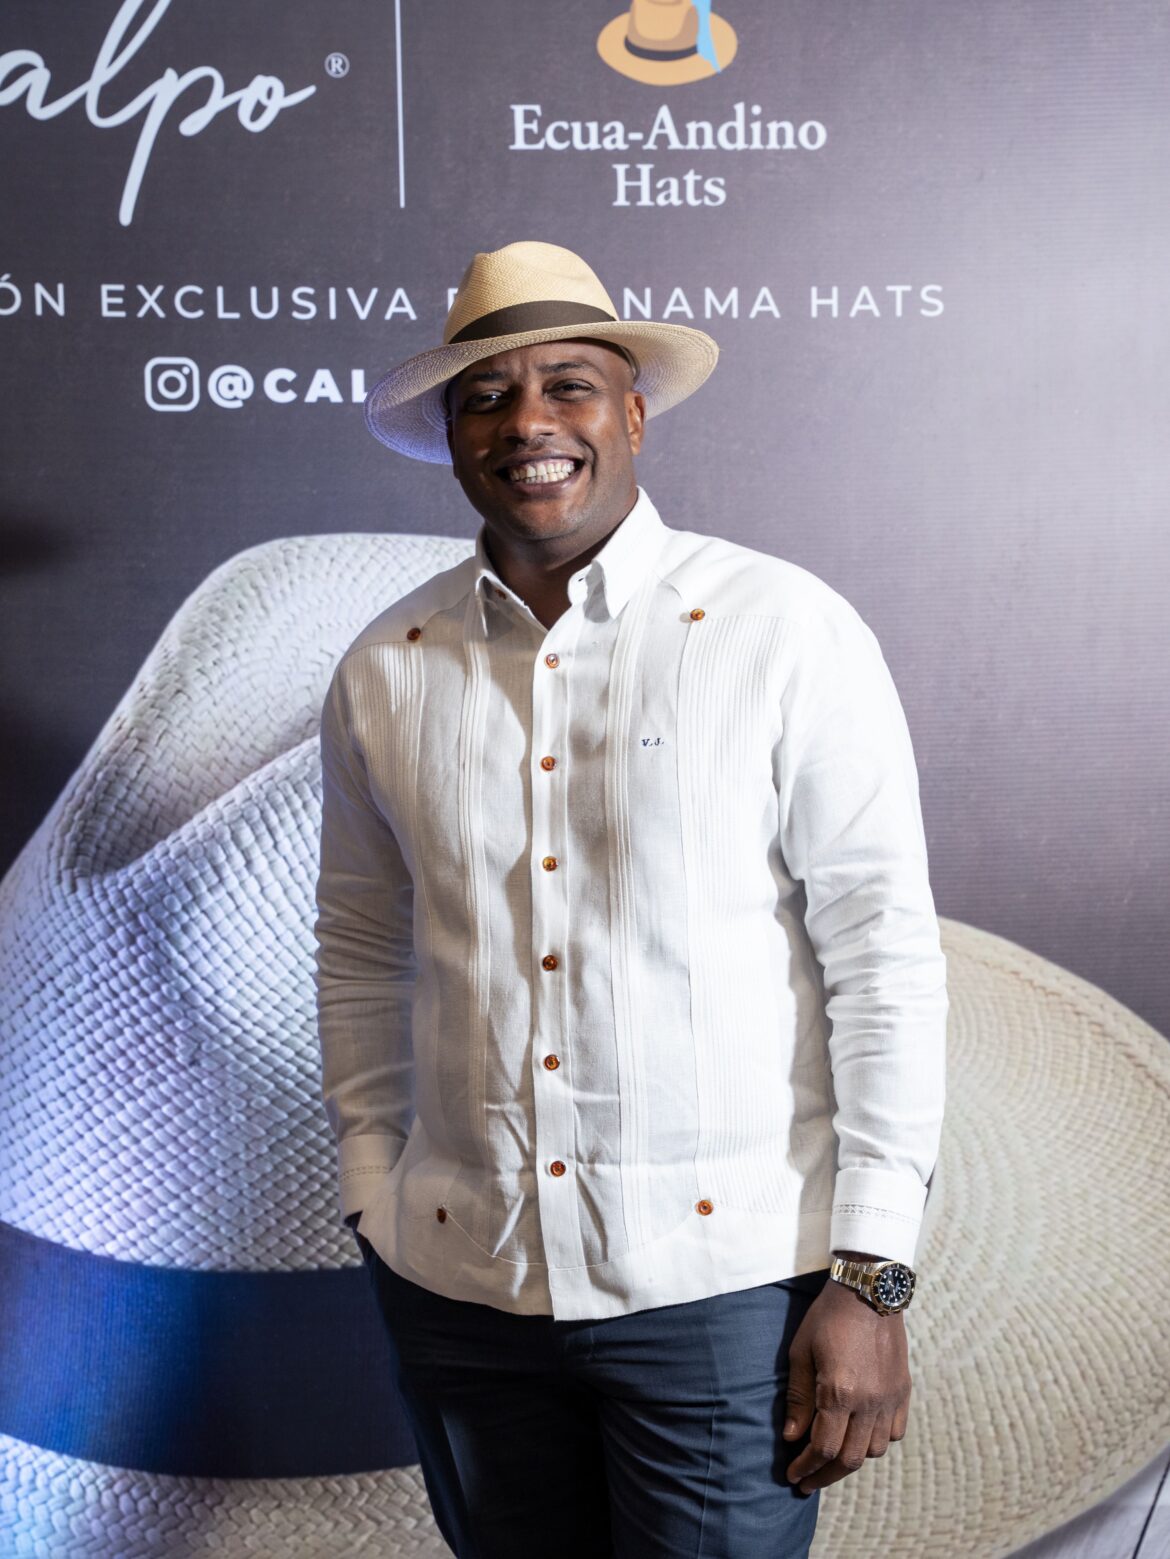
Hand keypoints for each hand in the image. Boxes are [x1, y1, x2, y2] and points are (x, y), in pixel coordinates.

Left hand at [782, 1276, 911, 1494]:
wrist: (868, 1291)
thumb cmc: (827, 1318)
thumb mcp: (801, 1352)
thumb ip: (798, 1398)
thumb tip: (792, 1438)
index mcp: (840, 1392)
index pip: (823, 1448)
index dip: (806, 1467)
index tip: (792, 1475)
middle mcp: (869, 1401)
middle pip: (850, 1459)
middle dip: (825, 1475)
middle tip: (807, 1481)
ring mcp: (890, 1398)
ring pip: (873, 1450)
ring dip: (851, 1460)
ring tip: (831, 1459)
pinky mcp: (903, 1391)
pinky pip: (894, 1432)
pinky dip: (876, 1442)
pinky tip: (859, 1437)